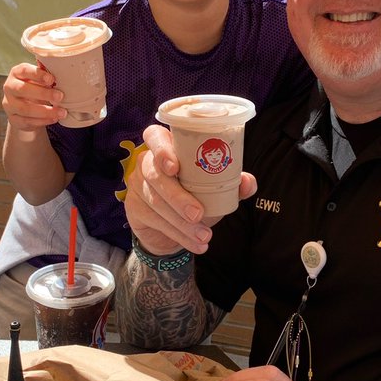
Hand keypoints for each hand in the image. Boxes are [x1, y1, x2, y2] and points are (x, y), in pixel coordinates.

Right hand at [2, 62, 67, 129]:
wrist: (25, 108)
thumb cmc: (36, 87)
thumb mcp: (40, 79)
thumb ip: (47, 76)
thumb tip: (63, 72)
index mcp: (17, 73)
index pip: (24, 70)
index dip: (37, 74)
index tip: (52, 79)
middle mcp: (9, 87)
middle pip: (22, 89)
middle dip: (42, 93)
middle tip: (60, 96)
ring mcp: (9, 104)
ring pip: (24, 109)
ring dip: (45, 111)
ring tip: (62, 112)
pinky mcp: (13, 119)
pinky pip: (27, 121)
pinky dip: (42, 121)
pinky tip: (54, 119)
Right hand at [125, 123, 256, 256]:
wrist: (173, 228)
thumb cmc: (195, 196)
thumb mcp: (213, 188)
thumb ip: (232, 183)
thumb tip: (248, 183)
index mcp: (167, 147)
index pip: (154, 136)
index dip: (162, 149)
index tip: (175, 167)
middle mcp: (147, 162)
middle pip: (155, 174)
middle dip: (178, 196)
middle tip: (198, 213)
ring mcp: (137, 184)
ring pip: (155, 201)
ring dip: (181, 222)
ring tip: (204, 236)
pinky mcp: (133, 207)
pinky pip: (154, 220)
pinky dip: (178, 234)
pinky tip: (195, 244)